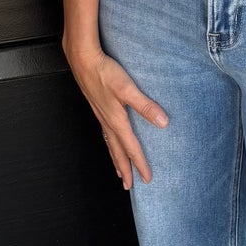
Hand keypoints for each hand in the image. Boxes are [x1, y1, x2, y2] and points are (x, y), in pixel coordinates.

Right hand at [66, 42, 167, 189]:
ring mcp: (101, 115)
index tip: (146, 178)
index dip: (140, 164)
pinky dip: (109, 144)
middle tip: (128, 185)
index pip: (131, 148)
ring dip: (115, 159)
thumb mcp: (128, 89)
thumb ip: (145, 106)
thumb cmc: (104, 72)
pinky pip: (105, 133)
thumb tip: (163, 122)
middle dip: (124, 169)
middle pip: (117, 151)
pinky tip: (111, 141)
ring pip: (109, 144)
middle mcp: (107, 121)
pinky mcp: (97, 107)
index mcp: (116, 120)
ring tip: (119, 171)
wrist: (83, 60)